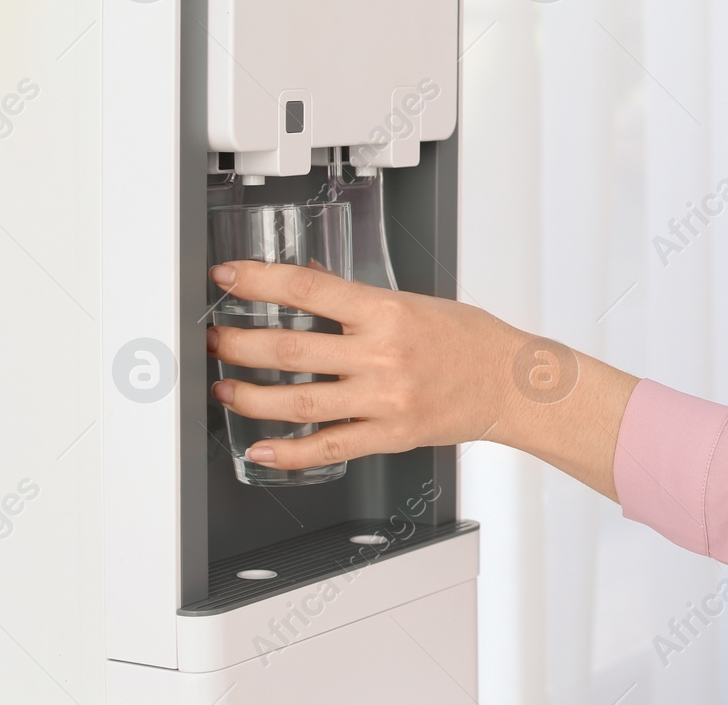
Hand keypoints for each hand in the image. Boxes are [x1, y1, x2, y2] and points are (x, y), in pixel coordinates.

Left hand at [205, 260, 639, 498]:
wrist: (512, 383)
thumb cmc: (472, 340)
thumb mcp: (416, 301)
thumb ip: (361, 299)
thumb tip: (314, 283)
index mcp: (387, 312)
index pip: (308, 288)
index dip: (258, 280)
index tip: (227, 276)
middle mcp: (381, 354)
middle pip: (289, 348)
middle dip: (238, 343)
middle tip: (215, 340)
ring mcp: (383, 399)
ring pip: (298, 401)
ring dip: (250, 396)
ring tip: (225, 390)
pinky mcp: (390, 435)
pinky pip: (329, 446)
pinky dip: (288, 452)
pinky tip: (262, 450)